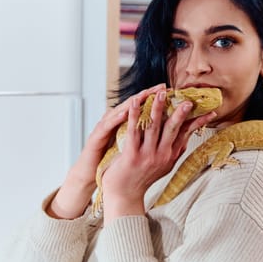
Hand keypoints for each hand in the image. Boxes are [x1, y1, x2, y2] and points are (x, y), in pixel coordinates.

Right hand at [46, 84, 166, 219]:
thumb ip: (142, 135)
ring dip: (133, 102)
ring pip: (120, 111)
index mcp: (124, 124)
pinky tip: (124, 113)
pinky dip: (116, 119)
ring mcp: (104, 127)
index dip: (156, 100)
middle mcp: (115, 121)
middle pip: (133, 104)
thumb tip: (163, 131)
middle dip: (149, 95)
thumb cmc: (112, 160)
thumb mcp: (131, 145)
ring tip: (146, 94)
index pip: (143, 108)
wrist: (90, 174)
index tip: (172, 93)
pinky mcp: (96, 137)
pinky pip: (107, 126)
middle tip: (162, 87)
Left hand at [101, 87, 215, 222]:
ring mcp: (147, 155)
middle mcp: (162, 154)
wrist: (125, 196)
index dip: (199, 121)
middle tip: (188, 99)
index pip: (187, 133)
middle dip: (181, 112)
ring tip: (161, 93)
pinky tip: (135, 102)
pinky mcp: (132, 155)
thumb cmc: (142, 178)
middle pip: (174, 128)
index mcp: (171, 155)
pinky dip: (135, 114)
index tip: (211, 111)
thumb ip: (174, 151)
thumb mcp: (164, 166)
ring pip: (154, 126)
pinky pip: (134, 130)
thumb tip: (186, 137)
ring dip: (157, 107)